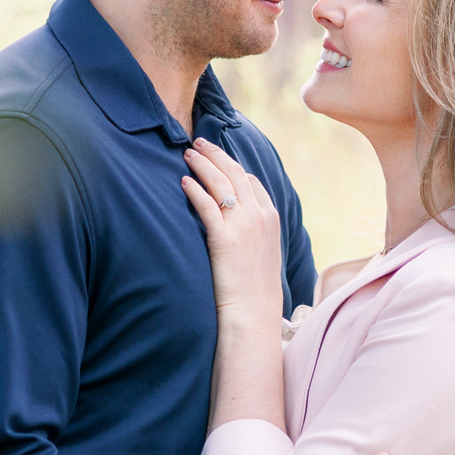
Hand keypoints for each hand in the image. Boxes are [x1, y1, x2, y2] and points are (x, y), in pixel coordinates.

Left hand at [180, 139, 282, 321]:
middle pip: (236, 173)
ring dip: (203, 164)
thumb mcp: (264, 253)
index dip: (232, 165)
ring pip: (221, 183)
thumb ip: (256, 232)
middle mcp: (260, 216)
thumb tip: (241, 225)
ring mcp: (243, 225)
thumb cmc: (255, 288)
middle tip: (198, 142)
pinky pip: (207, 205)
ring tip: (187, 154)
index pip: (251, 180)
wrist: (254, 312)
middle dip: (216, 154)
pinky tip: (183, 182)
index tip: (216, 157)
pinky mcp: (224, 238)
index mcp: (271, 218)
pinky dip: (195, 190)